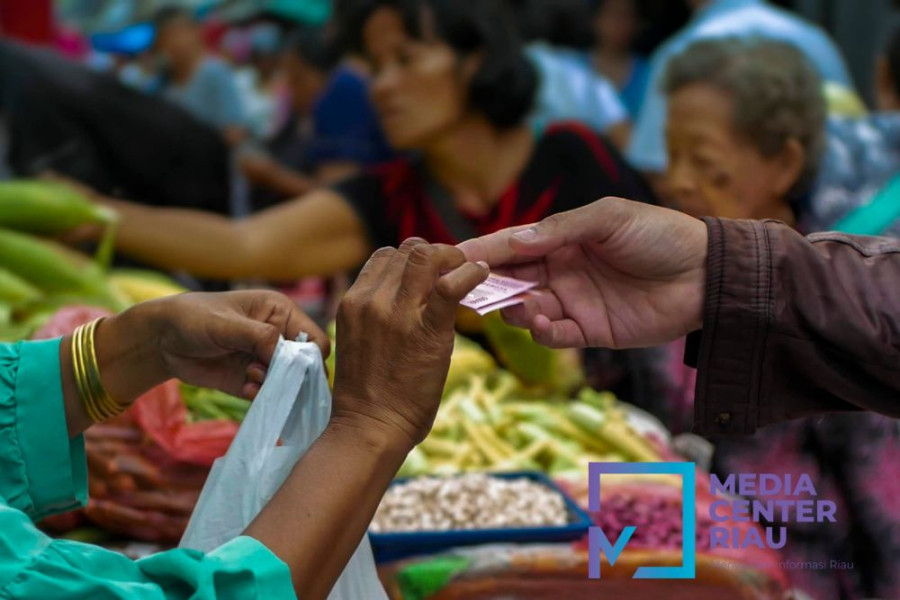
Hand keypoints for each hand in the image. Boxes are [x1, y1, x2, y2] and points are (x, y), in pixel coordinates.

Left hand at [98, 291, 328, 402]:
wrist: (159, 341)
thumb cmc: (193, 318)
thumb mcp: (228, 324)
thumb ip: (260, 337)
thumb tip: (288, 357)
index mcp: (281, 313)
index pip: (313, 339)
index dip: (310, 357)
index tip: (296, 369)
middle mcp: (277, 337)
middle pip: (304, 365)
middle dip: (293, 375)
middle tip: (272, 377)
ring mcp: (264, 361)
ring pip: (288, 384)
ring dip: (274, 386)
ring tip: (252, 379)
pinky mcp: (249, 381)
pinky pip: (267, 395)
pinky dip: (260, 397)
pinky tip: (245, 389)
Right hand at [331, 239, 487, 450]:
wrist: (369, 427)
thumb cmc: (367, 394)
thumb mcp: (359, 341)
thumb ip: (375, 315)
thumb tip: (402, 302)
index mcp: (352, 302)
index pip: (385, 256)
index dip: (411, 258)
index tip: (431, 273)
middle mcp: (371, 300)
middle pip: (408, 250)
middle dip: (435, 254)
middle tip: (455, 270)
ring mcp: (396, 313)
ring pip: (426, 256)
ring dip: (452, 258)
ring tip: (467, 271)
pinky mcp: (426, 330)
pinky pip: (451, 286)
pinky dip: (470, 274)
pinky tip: (480, 276)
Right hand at [458, 197, 707, 348]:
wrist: (707, 274)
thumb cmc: (659, 234)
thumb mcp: (609, 218)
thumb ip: (560, 229)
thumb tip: (514, 240)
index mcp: (561, 240)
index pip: (511, 246)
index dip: (482, 252)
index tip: (450, 258)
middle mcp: (561, 271)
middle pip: (512, 281)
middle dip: (488, 286)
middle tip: (467, 293)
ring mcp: (574, 302)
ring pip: (528, 310)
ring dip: (516, 310)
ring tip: (518, 307)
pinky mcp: (592, 331)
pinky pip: (557, 336)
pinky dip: (544, 333)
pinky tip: (544, 323)